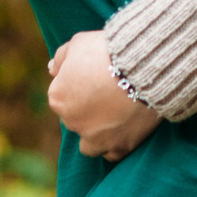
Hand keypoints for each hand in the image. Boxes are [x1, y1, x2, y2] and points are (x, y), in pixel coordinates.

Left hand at [48, 30, 162, 159]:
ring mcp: (95, 138)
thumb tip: (52, 69)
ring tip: (116, 117)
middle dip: (89, 109)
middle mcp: (71, 122)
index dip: (81, 85)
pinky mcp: (119, 146)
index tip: (98, 76)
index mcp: (58, 98)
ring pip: (89, 145)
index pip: (63, 96)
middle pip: (77, 119)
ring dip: (98, 134)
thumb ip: (62, 56)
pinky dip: (117, 144)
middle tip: (111, 92)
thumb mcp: (80, 42)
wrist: (144, 65)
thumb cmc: (109, 50)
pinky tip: (126, 130)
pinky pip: (113, 153)